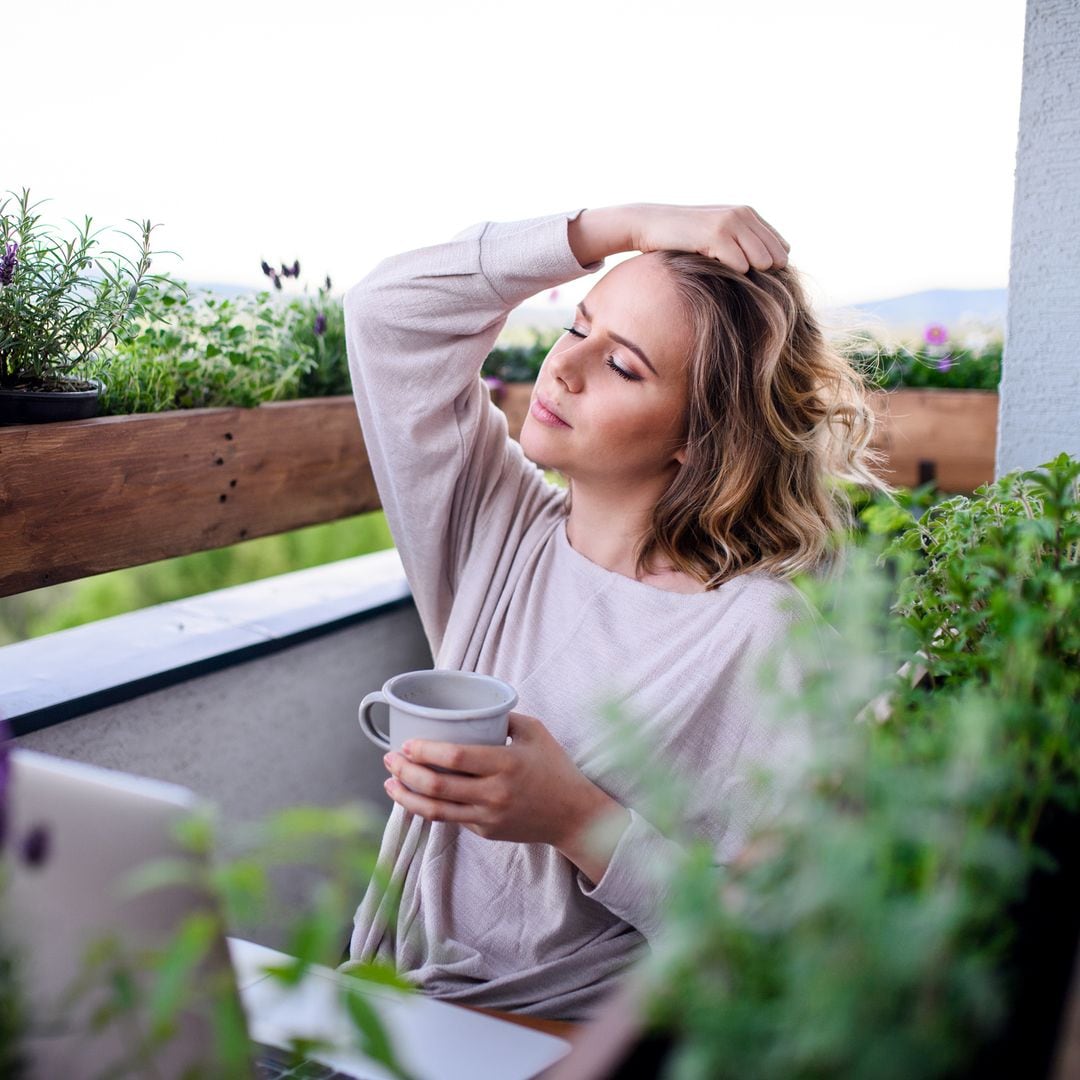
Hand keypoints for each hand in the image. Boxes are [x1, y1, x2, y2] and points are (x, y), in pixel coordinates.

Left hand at [382, 712, 630, 882]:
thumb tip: (472, 706)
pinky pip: (450, 819)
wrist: (573, 815)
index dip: (424, 752)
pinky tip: (414, 796)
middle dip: (405, 772)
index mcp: (506, 764)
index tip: (406, 744)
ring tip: (390, 783)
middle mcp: (494, 794)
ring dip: (407, 796)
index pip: (455, 758)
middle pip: (437, 787)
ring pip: (436, 811)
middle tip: (390, 759)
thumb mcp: (535, 732)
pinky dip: (427, 808)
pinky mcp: (485, 831)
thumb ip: (503, 717)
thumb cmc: (555, 767)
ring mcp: (488, 816)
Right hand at [631, 203, 790, 272]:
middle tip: (738, 281)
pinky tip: (713, 269)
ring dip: (747, 274)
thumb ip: (740, 243)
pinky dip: (731, 273)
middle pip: (775, 256)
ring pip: (761, 261)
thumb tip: (766, 268)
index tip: (750, 277)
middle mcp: (743, 214)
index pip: (781, 246)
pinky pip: (740, 265)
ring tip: (725, 274)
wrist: (650, 224)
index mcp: (748, 214)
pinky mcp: (716, 235)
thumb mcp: (716, 234)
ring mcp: (731, 223)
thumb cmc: (682, 236)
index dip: (771, 266)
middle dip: (762, 273)